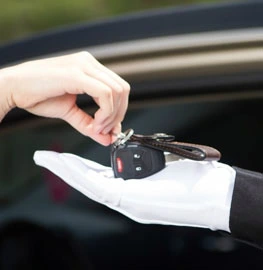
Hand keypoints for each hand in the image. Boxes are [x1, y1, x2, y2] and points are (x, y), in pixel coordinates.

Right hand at [0, 52, 129, 144]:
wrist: (13, 88)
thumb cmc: (37, 95)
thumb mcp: (70, 112)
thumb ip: (90, 124)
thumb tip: (107, 138)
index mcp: (89, 68)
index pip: (119, 88)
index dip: (120, 111)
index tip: (111, 129)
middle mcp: (89, 63)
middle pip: (123, 89)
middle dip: (119, 114)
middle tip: (106, 131)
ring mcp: (83, 65)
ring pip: (117, 91)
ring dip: (112, 116)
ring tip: (97, 128)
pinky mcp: (76, 73)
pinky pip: (105, 94)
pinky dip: (105, 113)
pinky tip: (95, 123)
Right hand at [33, 150, 235, 231]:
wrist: (210, 195)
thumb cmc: (191, 180)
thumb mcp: (164, 164)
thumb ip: (147, 157)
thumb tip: (138, 143)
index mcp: (130, 187)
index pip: (99, 174)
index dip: (80, 166)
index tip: (66, 155)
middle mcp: (124, 196)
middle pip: (89, 179)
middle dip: (67, 168)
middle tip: (47, 159)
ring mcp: (124, 200)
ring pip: (88, 183)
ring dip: (68, 171)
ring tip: (49, 160)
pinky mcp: (127, 200)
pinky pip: (98, 186)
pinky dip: (79, 176)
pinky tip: (65, 166)